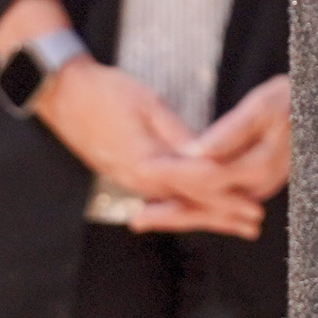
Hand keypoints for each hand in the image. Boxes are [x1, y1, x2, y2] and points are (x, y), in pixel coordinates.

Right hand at [32, 58, 235, 216]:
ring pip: (176, 204)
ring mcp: (130, 181)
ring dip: (206, 215)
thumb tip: (207, 154)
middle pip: (189, 203)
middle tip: (254, 225)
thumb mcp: (148, 104)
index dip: (229, 197)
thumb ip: (179, 133)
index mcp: (148, 161)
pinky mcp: (124, 176)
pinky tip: (195, 209)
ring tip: (235, 223)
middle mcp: (139, 179)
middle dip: (224, 216)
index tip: (253, 205)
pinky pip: (161, 197)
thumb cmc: (105, 93)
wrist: (63, 96)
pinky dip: (184, 207)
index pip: (198, 185)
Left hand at [124, 76, 288, 240]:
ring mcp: (258, 190)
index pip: (205, 178)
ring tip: (145, 218)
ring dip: (179, 214)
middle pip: (206, 205)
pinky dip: (196, 206)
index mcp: (258, 167)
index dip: (172, 174)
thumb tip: (197, 153)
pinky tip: (175, 205)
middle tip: (135, 220)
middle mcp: (259, 186)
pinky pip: (220, 203)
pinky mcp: (256, 187)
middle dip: (169, 213)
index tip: (142, 169)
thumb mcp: (262, 107)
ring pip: (212, 209)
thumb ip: (231, 132)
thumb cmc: (292, 100)